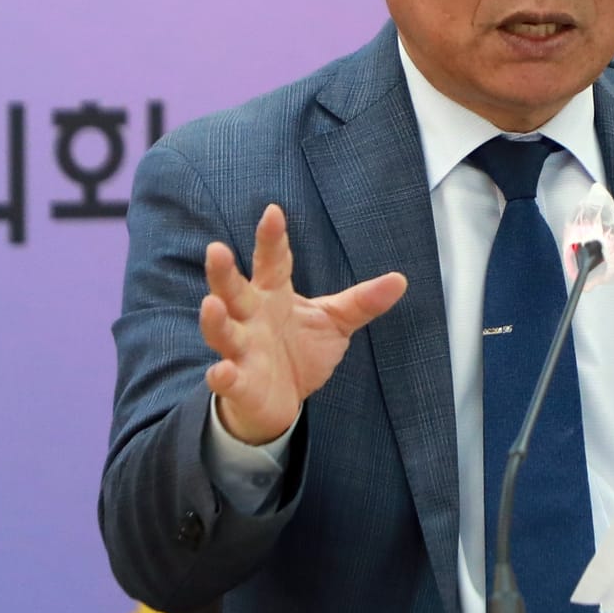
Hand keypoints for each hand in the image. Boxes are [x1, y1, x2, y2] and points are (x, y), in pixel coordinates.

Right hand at [199, 204, 406, 445]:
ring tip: (212, 304)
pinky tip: (221, 372)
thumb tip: (401, 279)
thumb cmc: (300, 351)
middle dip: (223, 272)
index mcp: (273, 294)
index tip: (273, 212)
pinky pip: (226, 378)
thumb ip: (362, 302)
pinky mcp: (239, 383)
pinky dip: (221, 375)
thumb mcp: (334, 322)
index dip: (271, 238)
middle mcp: (251, 317)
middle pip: (234, 290)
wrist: (279, 400)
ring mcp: (241, 349)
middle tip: (216, 249)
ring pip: (222, 330)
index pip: (272, 262)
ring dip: (215, 319)